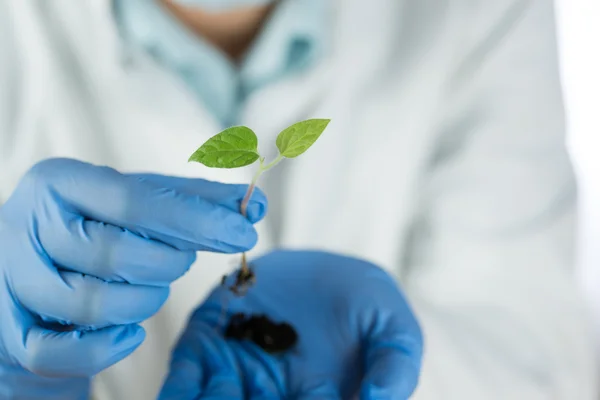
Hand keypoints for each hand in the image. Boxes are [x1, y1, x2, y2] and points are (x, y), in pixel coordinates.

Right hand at [0, 158, 266, 398]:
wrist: (35, 269)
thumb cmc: (98, 227)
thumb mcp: (141, 202)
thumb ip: (195, 201)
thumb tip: (255, 204)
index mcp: (61, 181)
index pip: (134, 200)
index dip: (195, 219)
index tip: (244, 231)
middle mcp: (27, 225)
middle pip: (113, 253)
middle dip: (168, 263)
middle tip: (183, 261)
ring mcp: (13, 278)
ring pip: (90, 304)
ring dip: (142, 302)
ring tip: (154, 289)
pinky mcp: (11, 327)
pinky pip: (57, 352)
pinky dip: (106, 348)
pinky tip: (131, 333)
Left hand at [159, 250, 422, 398]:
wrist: (322, 269)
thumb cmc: (365, 304)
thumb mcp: (393, 329)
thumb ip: (395, 368)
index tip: (305, 397)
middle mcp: (270, 396)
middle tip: (243, 397)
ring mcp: (236, 375)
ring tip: (219, 392)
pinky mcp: (207, 345)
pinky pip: (185, 379)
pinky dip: (178, 393)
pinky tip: (178, 398)